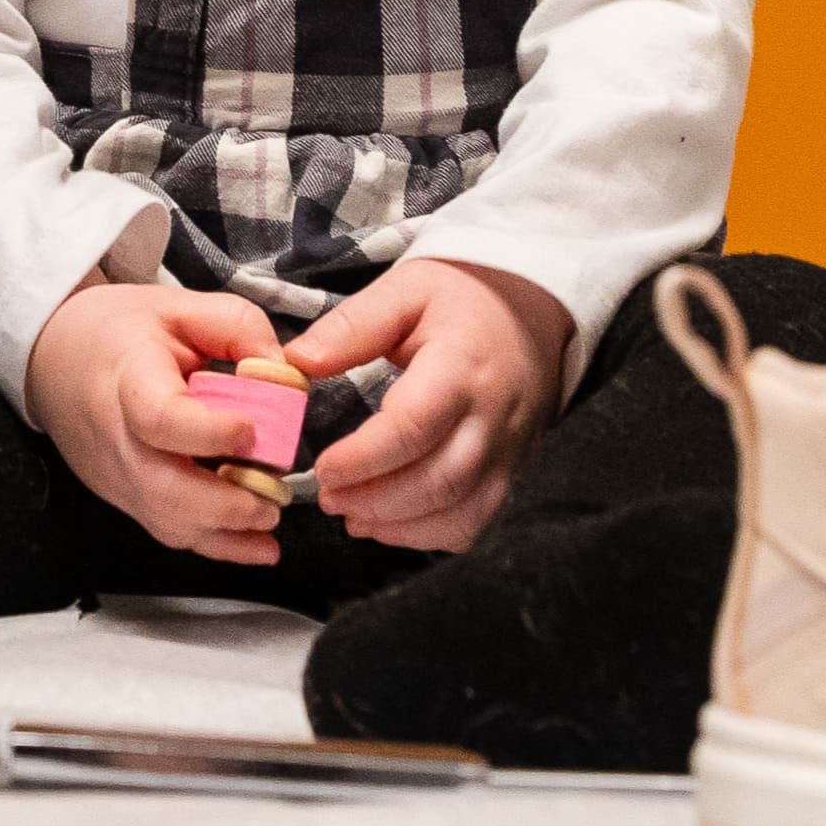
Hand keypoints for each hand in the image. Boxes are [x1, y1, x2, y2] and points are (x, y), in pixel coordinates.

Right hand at [23, 276, 289, 566]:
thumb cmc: (122, 330)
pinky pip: (167, 532)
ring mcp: (115, 474)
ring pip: (166, 522)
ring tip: (270, 515)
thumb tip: (286, 376)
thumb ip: (239, 329)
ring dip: (225, 531)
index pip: (158, 419)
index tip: (250, 430)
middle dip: (226, 504)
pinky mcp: (123, 496)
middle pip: (162, 489)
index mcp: (127, 377)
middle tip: (274, 495)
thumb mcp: (180, 306)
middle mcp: (115, 435)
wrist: (55, 354)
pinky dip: (215, 545)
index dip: (208, 433)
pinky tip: (257, 544)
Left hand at [288, 259, 572, 551]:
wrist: (529, 313)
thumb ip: (352, 326)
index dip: (364, 457)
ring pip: (459, 511)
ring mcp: (507, 453)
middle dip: (376, 499)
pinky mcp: (509, 473)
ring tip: (349, 515)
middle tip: (327, 498)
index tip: (322, 468)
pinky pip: (475, 521)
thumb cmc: (458, 298)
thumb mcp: (403, 290)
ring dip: (399, 525)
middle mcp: (491, 420)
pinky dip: (430, 534)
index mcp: (461, 368)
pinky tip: (387, 524)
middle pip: (438, 481)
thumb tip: (296, 361)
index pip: (414, 426)